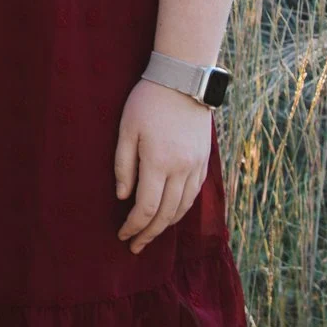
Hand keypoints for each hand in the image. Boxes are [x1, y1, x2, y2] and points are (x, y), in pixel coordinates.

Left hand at [113, 80, 212, 253]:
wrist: (183, 80)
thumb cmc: (148, 102)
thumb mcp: (126, 129)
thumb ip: (124, 165)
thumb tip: (123, 197)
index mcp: (158, 162)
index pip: (146, 207)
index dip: (134, 226)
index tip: (123, 235)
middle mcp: (181, 169)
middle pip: (166, 214)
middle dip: (149, 233)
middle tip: (135, 246)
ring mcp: (195, 165)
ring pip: (183, 207)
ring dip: (166, 225)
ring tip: (151, 234)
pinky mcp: (204, 160)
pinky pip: (194, 193)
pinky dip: (182, 209)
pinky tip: (172, 214)